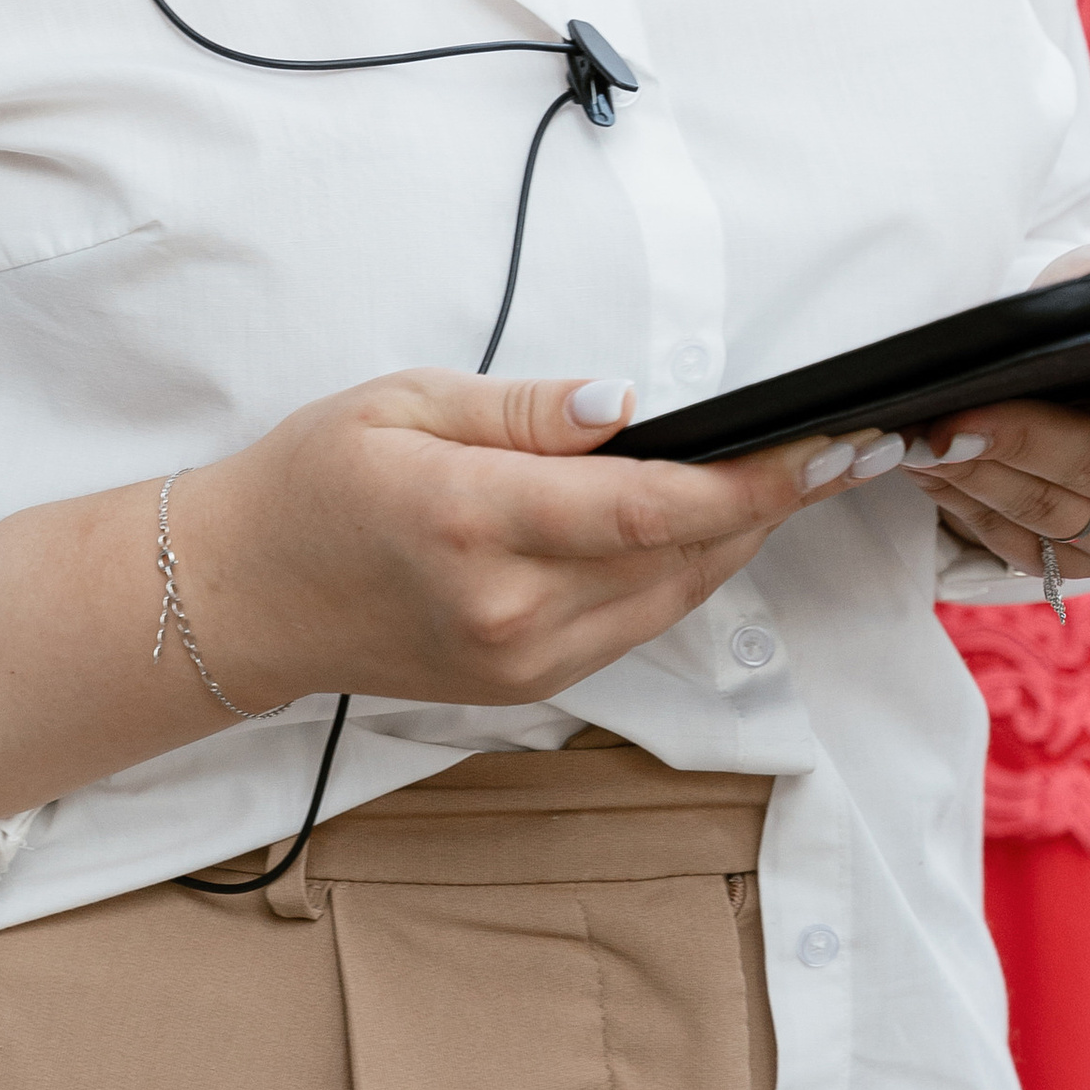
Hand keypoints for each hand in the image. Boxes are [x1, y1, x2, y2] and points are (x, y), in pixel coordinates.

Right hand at [190, 365, 866, 710]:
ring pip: (671, 599)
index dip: (752, 483)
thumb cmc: (313, 484)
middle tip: (847, 452)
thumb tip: (627, 406)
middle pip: (682, 558)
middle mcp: (508, 608)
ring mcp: (521, 661)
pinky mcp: (526, 685)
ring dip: (736, 542)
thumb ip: (526, 408)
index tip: (824, 448)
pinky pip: (634, 625)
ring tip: (798, 480)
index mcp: (474, 521)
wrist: (243, 598)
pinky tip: (708, 528)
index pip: (649, 508)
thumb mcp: (407, 403)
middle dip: (771, 505)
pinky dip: (680, 574)